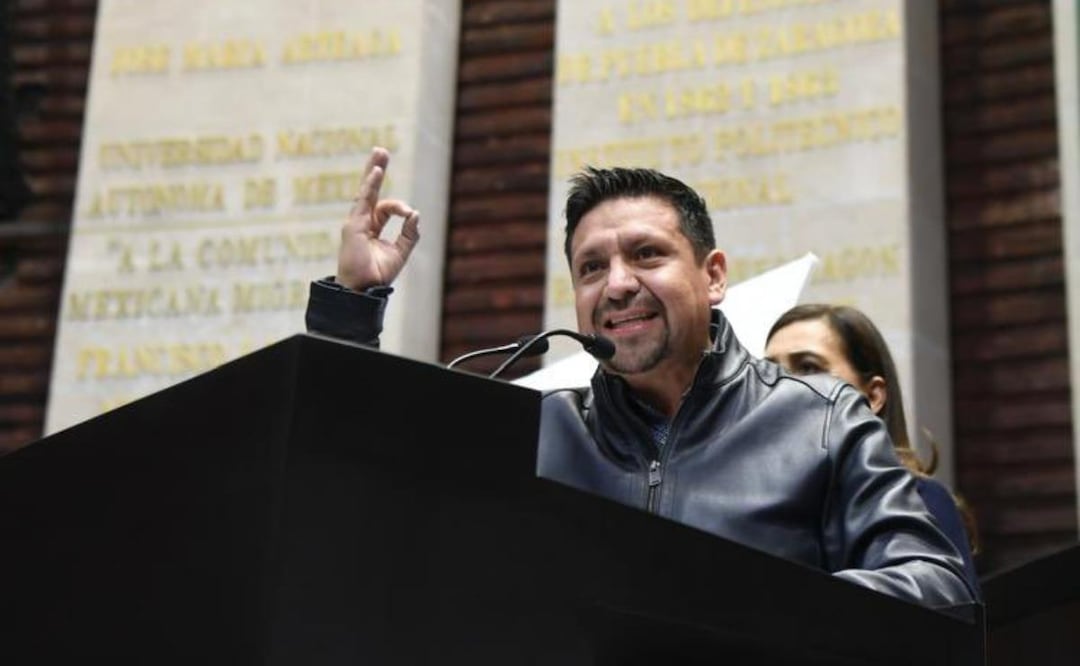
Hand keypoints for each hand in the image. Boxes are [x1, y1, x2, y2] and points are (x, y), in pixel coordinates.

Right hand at [336, 147, 419, 290]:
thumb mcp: (400, 253)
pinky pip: (363, 201)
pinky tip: (377, 170)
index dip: (401, 208)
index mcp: (371, 228)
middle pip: (370, 191)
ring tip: (380, 152)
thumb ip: (410, 234)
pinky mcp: (353, 225)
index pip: (385, 208)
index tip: (410, 215)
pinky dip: (371, 185)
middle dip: (375, 170)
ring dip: (373, 170)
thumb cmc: (378, 275)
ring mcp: (355, 222)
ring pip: (366, 191)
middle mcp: (362, 222)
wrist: (364, 290)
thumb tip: (416, 214)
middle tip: (381, 151)